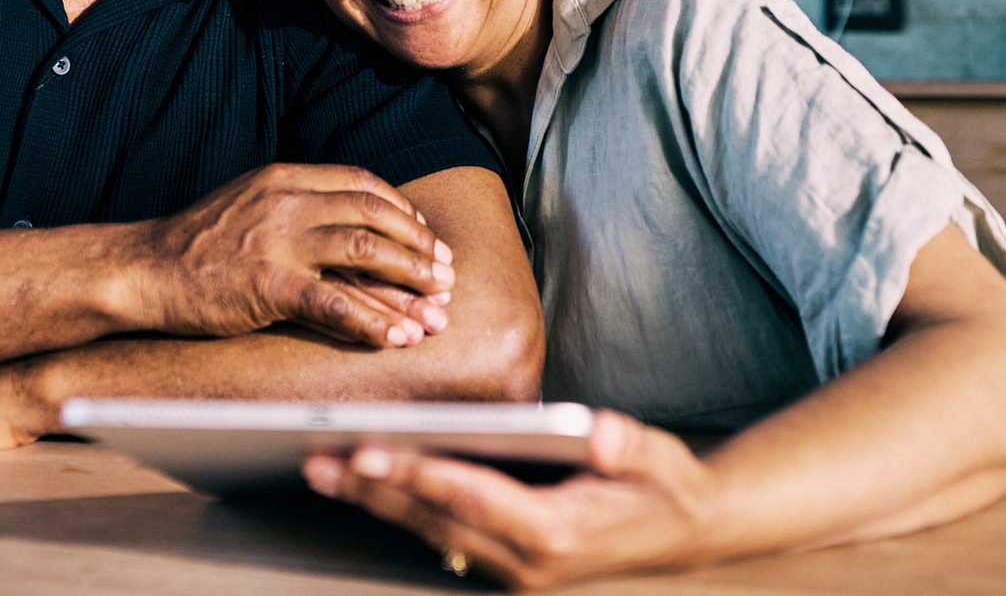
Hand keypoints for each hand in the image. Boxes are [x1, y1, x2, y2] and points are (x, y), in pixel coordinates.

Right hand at [130, 164, 456, 348]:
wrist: (143, 269)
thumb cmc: (195, 245)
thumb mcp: (248, 205)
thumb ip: (294, 208)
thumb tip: (348, 230)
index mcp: (284, 178)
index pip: (361, 184)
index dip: (401, 210)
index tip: (424, 235)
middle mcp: (287, 201)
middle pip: (375, 216)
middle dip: (419, 247)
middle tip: (446, 274)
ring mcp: (279, 241)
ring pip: (366, 252)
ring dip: (410, 281)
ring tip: (437, 307)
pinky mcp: (268, 284)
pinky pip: (336, 302)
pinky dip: (373, 321)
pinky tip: (396, 338)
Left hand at [303, 410, 717, 590]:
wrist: (687, 531)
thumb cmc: (666, 486)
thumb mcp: (659, 459)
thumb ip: (628, 446)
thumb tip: (602, 434)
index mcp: (557, 534)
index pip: (472, 499)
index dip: (418, 476)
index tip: (369, 454)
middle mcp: (528, 562)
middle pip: (435, 521)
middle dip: (373, 491)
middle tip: (318, 461)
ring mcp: (516, 571)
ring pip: (430, 532)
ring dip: (376, 503)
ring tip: (323, 470)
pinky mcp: (508, 564)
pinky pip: (444, 536)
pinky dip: (404, 510)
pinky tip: (368, 485)